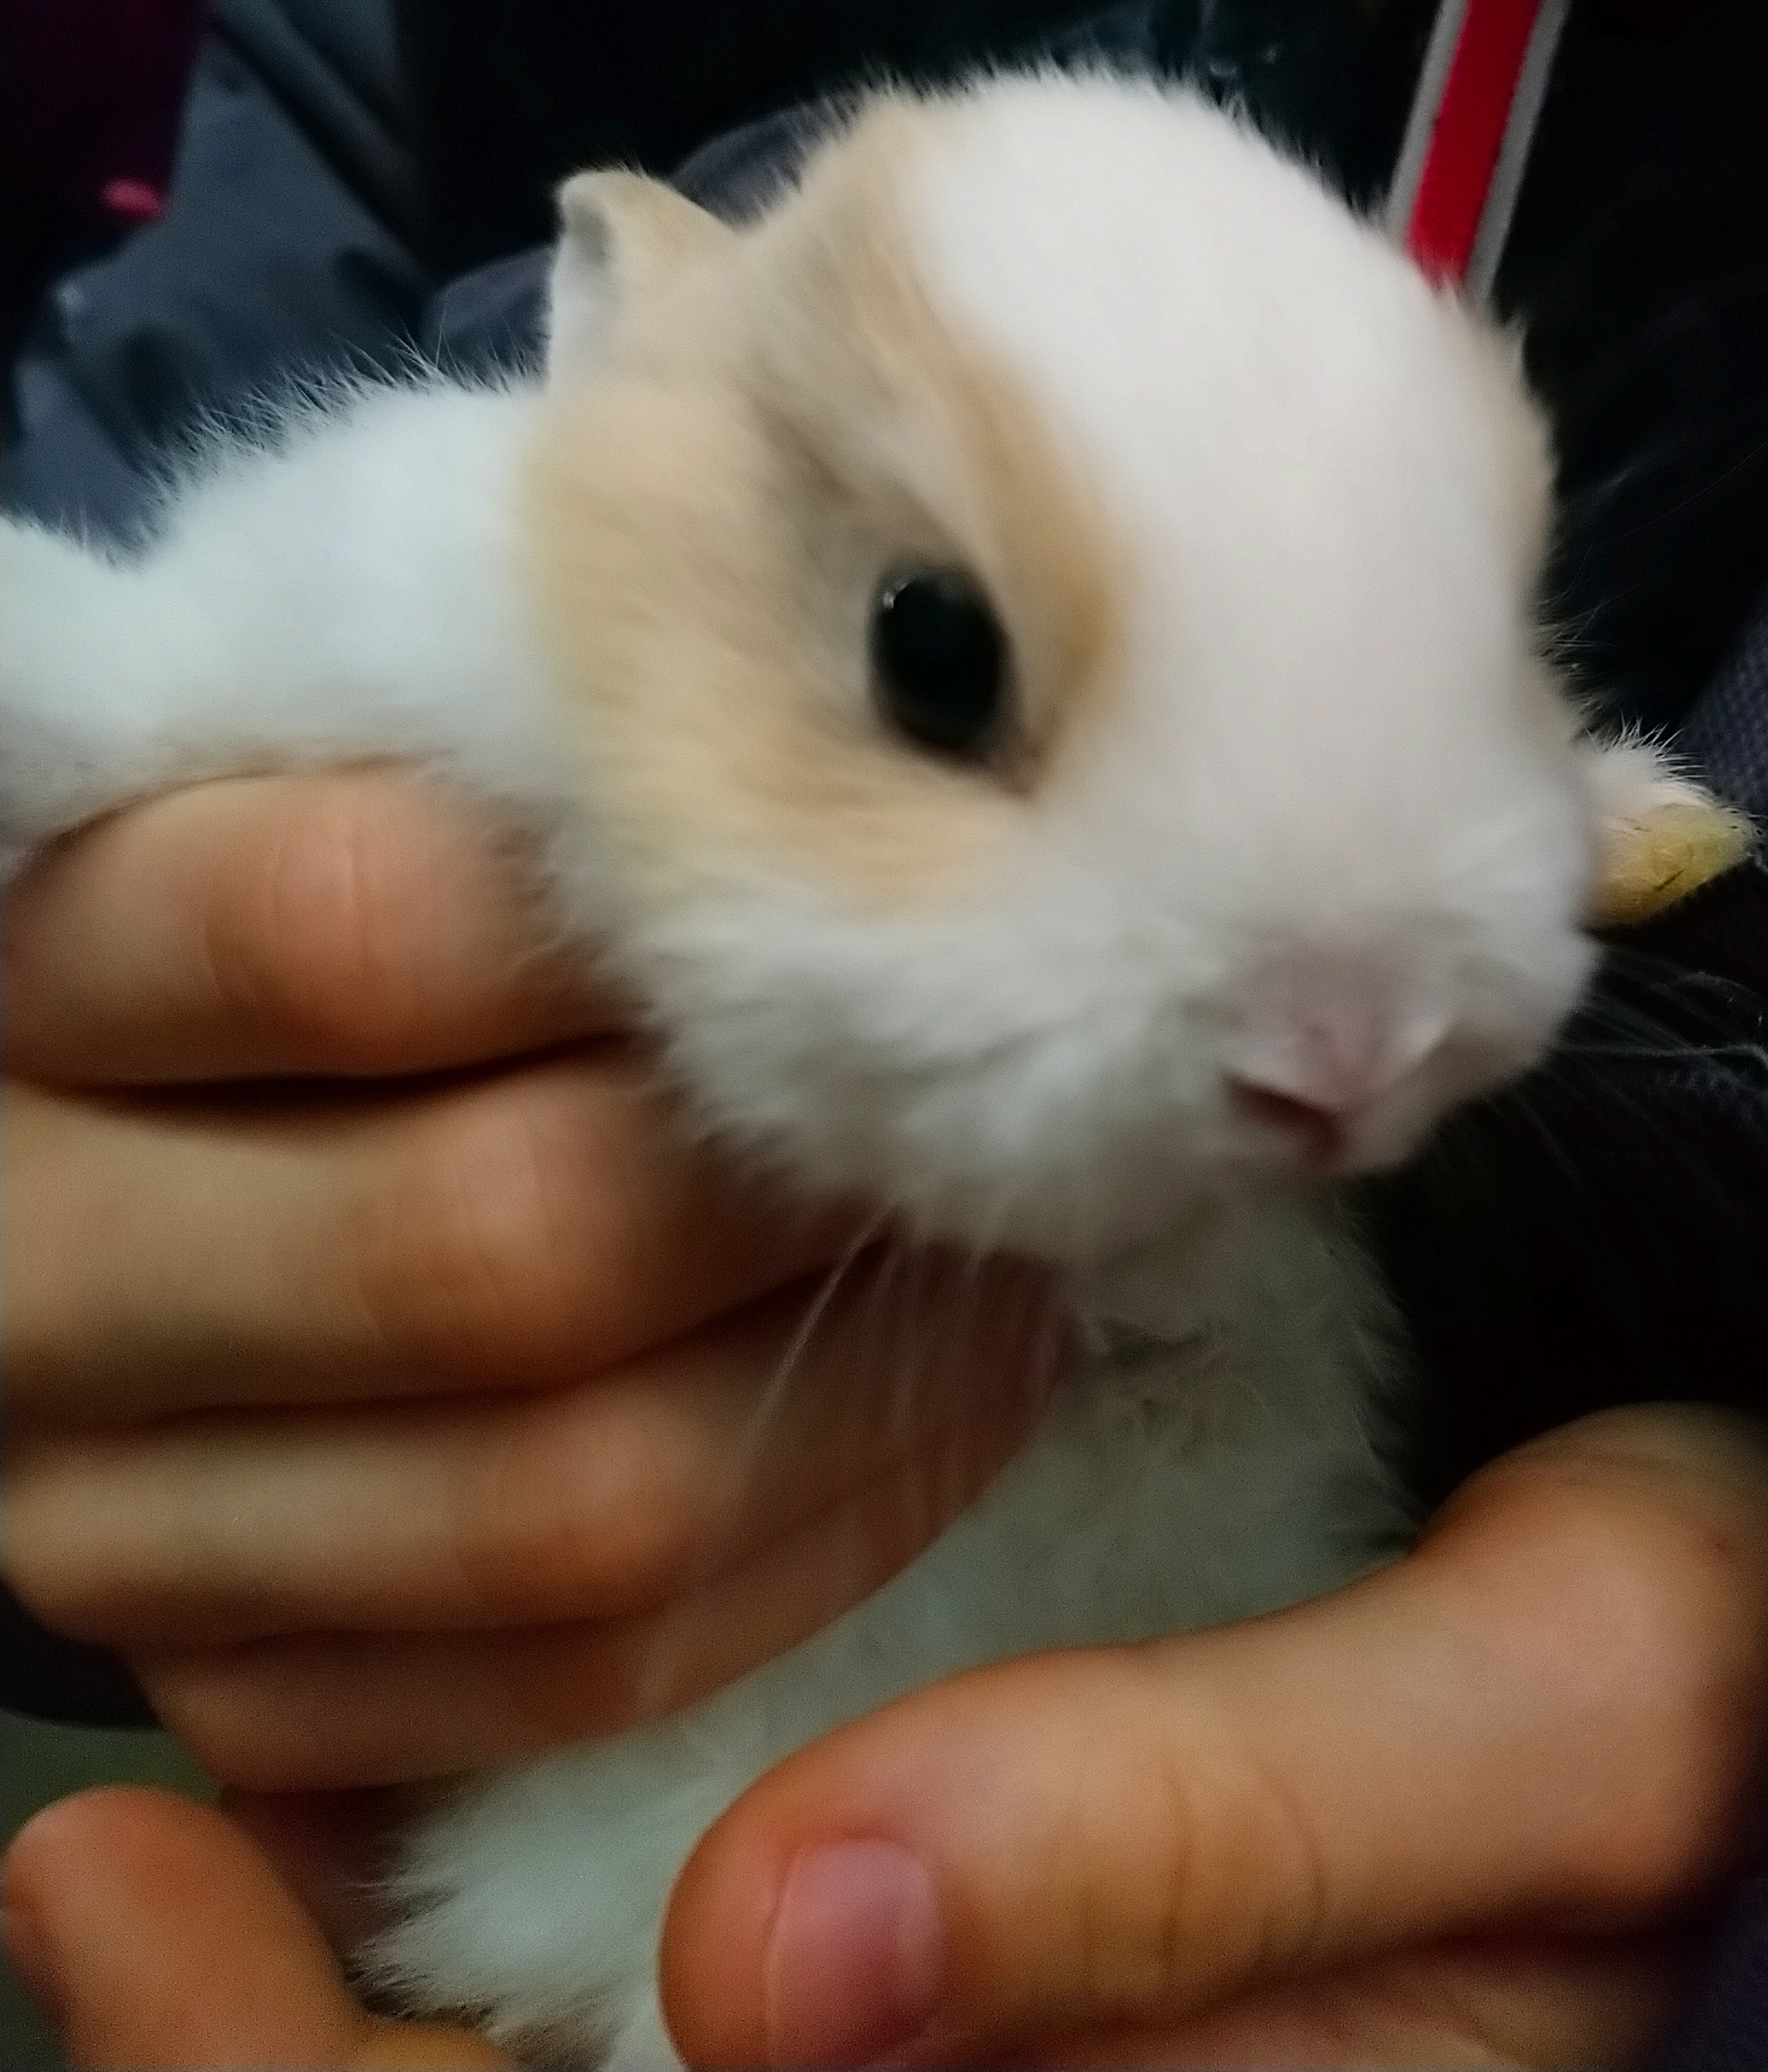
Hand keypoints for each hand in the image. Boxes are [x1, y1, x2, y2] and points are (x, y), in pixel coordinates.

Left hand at [2, 1405, 1767, 2070]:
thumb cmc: (1693, 1656)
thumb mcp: (1542, 1721)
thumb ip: (1214, 1839)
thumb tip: (782, 1965)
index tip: (134, 1883)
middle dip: (299, 2064)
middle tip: (98, 1839)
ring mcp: (1010, 2038)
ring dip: (372, 1984)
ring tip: (180, 1793)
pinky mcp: (1020, 1946)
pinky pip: (717, 1992)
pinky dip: (533, 1897)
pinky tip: (414, 1738)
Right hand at [3, 770, 1053, 1785]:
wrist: (172, 1140)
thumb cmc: (348, 890)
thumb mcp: (374, 777)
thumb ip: (539, 769)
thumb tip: (885, 744)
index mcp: (50, 969)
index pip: (360, 935)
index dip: (665, 919)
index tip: (864, 890)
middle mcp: (42, 1259)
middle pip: (503, 1252)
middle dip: (805, 1186)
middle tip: (986, 1097)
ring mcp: (108, 1512)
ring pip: (571, 1519)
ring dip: (868, 1401)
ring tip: (1010, 1262)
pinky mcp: (230, 1682)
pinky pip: (579, 1684)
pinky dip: (810, 1559)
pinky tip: (925, 1419)